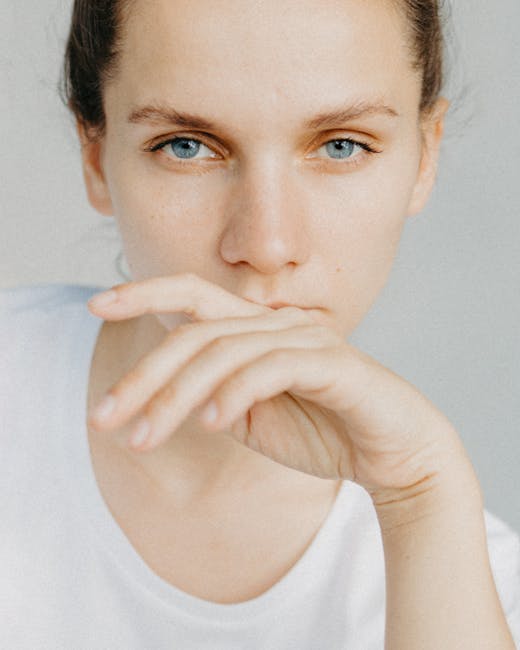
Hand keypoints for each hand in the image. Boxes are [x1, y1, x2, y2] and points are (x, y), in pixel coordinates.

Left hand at [87, 273, 473, 502]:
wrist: (394, 454)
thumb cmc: (325, 431)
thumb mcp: (253, 418)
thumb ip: (217, 397)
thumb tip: (172, 398)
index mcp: (256, 331)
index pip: (193, 297)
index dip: (145, 292)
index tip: (97, 302)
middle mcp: (277, 323)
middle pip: (196, 332)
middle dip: (143, 375)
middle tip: (102, 417)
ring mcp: (305, 338)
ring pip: (223, 352)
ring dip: (176, 397)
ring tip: (142, 440)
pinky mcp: (331, 363)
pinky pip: (269, 369)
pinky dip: (233, 394)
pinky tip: (209, 424)